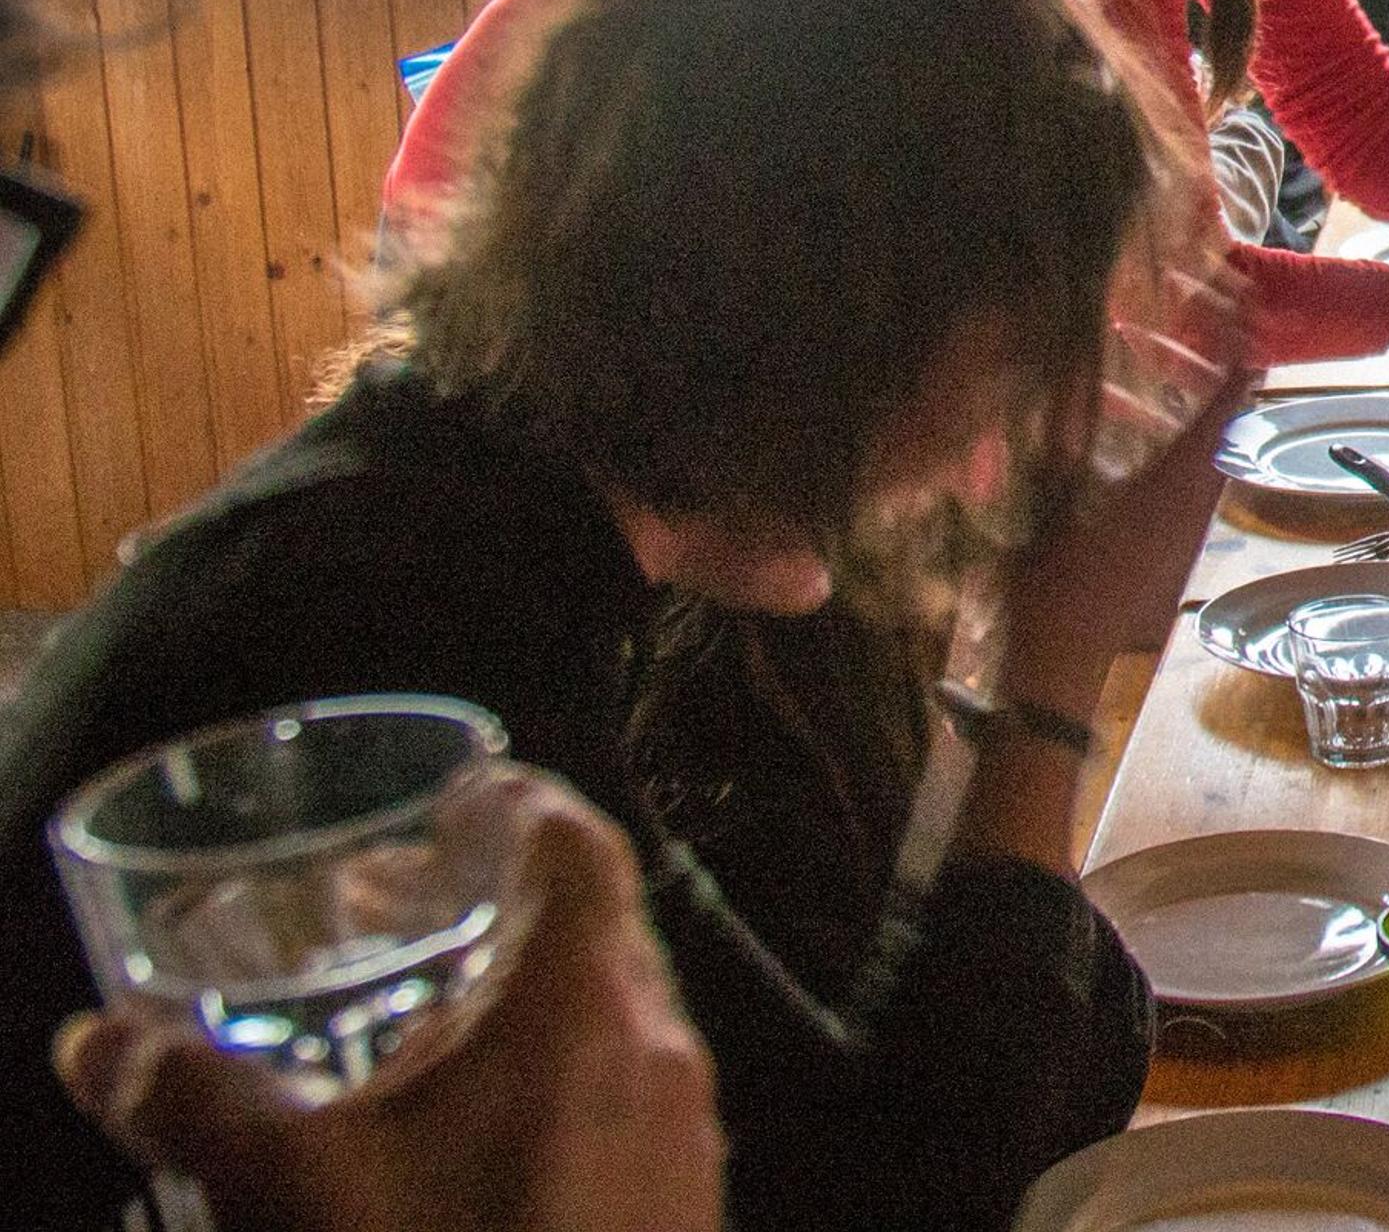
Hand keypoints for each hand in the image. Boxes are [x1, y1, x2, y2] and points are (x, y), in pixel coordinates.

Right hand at [55, 768, 725, 1231]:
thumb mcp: (288, 1192)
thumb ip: (189, 1101)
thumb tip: (101, 1043)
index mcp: (585, 1008)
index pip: (581, 849)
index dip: (523, 806)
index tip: (460, 800)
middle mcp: (660, 1052)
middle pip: (597, 933)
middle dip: (501, 911)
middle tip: (404, 916)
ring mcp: (686, 1136)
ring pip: (613, 1026)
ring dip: (524, 1010)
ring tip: (419, 1037)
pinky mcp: (682, 1210)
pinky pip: (625, 1110)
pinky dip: (552, 1093)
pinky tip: (468, 1151)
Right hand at [1000, 382, 1237, 708]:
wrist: (1063, 670)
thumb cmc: (1051, 593)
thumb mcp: (1047, 523)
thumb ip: (1060, 469)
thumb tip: (1068, 418)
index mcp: (1155, 504)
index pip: (1203, 441)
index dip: (1227, 401)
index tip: (1251, 365)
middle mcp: (1182, 526)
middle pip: (1214, 463)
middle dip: (1223, 420)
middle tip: (1231, 384)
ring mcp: (1183, 555)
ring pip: (1206, 493)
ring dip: (1207, 455)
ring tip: (1204, 423)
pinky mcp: (1175, 578)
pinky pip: (1193, 520)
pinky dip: (1190, 490)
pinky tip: (1171, 486)